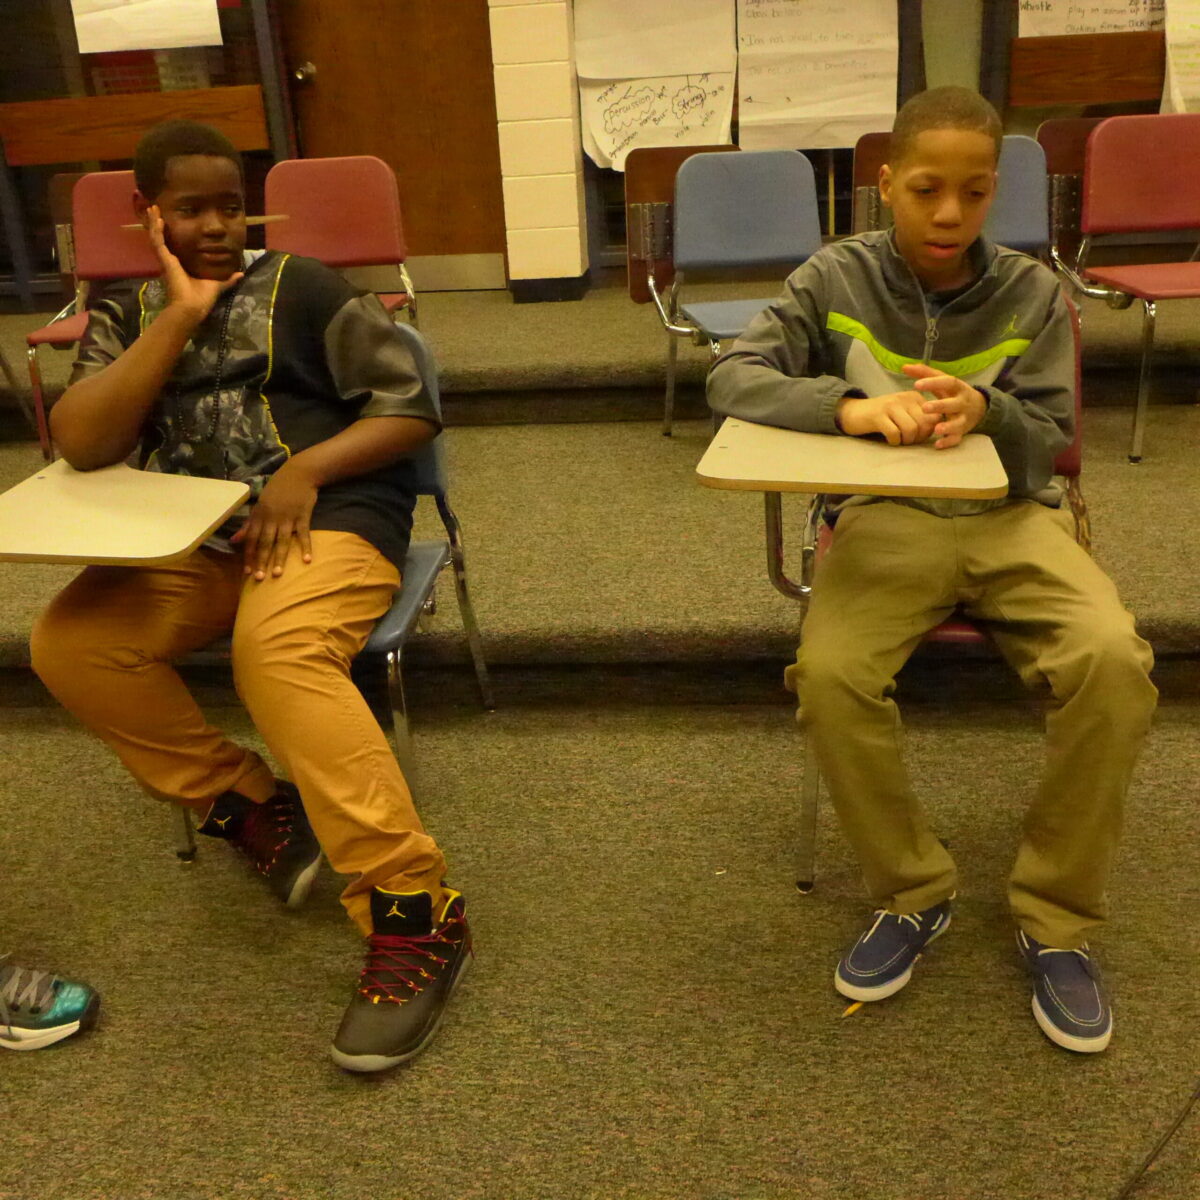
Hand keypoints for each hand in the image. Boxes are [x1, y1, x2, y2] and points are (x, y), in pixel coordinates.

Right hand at [146, 205, 242, 322]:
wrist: (193, 307)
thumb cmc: (202, 298)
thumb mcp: (217, 284)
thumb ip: (227, 279)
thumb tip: (240, 273)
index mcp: (180, 264)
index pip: (173, 243)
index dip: (169, 232)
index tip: (168, 219)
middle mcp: (170, 260)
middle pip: (162, 237)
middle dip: (158, 222)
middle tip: (155, 207)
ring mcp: (166, 259)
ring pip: (156, 236)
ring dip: (154, 221)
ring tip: (153, 207)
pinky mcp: (165, 260)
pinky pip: (158, 241)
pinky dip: (157, 229)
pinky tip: (158, 218)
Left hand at [230, 458, 317, 580]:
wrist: (298, 474)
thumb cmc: (277, 490)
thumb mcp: (259, 505)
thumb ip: (248, 525)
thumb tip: (233, 541)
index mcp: (260, 516)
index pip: (252, 539)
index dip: (249, 556)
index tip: (247, 572)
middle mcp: (271, 518)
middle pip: (265, 543)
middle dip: (262, 561)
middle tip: (260, 578)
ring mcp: (288, 518)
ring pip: (282, 541)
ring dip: (279, 558)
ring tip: (278, 573)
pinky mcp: (303, 516)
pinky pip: (304, 534)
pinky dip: (305, 547)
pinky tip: (307, 560)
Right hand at [836, 389, 939, 445]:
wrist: (853, 412)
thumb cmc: (882, 417)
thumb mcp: (904, 414)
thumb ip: (921, 419)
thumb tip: (937, 428)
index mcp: (914, 397)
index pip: (933, 417)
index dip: (928, 432)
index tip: (917, 436)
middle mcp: (904, 398)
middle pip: (924, 424)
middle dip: (918, 438)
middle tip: (907, 441)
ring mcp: (891, 405)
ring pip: (911, 429)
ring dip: (906, 441)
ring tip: (899, 441)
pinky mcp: (878, 415)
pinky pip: (894, 434)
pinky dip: (893, 442)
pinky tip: (889, 440)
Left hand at [902, 363, 986, 449]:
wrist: (979, 408)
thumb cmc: (954, 393)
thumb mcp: (943, 381)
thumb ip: (925, 374)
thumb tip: (904, 367)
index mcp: (958, 388)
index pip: (948, 382)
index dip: (933, 383)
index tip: (917, 385)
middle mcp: (962, 402)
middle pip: (953, 404)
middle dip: (940, 406)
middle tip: (924, 408)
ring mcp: (964, 418)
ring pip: (958, 423)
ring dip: (948, 426)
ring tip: (936, 429)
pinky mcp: (962, 432)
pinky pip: (957, 438)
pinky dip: (948, 442)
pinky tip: (937, 445)